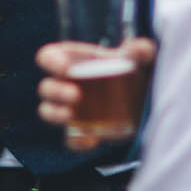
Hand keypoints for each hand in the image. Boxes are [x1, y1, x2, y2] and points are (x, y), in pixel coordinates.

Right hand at [35, 38, 155, 148]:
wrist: (144, 101)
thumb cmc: (133, 71)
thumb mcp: (140, 59)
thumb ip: (142, 51)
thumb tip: (141, 49)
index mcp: (72, 60)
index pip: (48, 57)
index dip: (50, 61)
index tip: (65, 68)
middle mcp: (65, 84)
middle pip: (46, 87)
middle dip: (55, 91)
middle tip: (76, 95)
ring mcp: (69, 109)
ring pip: (48, 112)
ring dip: (55, 114)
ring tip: (69, 115)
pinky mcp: (79, 132)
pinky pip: (69, 139)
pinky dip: (76, 141)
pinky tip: (91, 139)